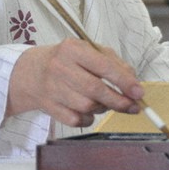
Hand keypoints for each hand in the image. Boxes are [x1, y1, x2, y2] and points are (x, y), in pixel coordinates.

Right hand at [6, 39, 143, 127]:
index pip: (103, 66)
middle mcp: (60, 67)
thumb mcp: (87, 51)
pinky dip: (88, 120)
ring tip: (105, 103)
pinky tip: (89, 112)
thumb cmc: (66, 60)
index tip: (139, 92)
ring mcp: (52, 88)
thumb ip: (113, 62)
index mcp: (73, 49)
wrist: (30, 72)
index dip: (124, 81)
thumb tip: (133, 81)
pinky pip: (75, 121)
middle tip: (133, 107)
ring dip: (103, 108)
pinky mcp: (48, 107)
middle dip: (118, 101)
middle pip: (95, 90)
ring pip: (86, 106)